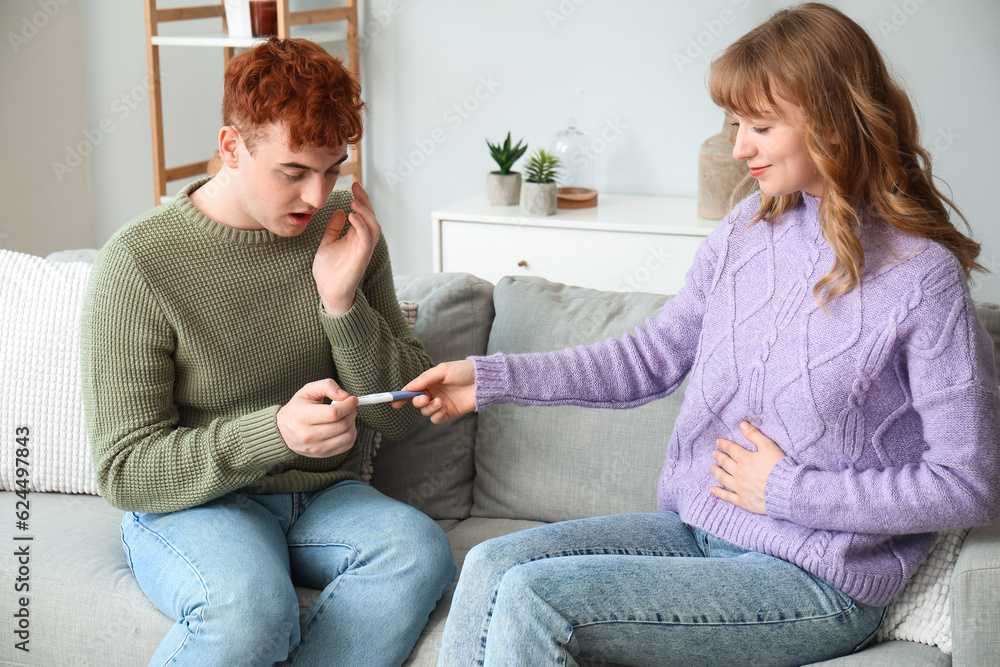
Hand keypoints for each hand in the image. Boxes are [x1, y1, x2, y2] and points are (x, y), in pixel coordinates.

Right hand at [277, 379, 358, 457]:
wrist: (284, 430)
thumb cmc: (298, 408)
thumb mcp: (308, 390)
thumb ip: (327, 386)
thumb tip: (345, 396)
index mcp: (303, 416)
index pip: (333, 413)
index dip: (348, 405)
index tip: (353, 399)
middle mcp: (308, 435)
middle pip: (342, 425)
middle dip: (352, 413)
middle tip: (351, 406)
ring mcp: (316, 447)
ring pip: (346, 437)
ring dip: (353, 424)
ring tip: (347, 416)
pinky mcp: (323, 454)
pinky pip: (346, 446)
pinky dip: (351, 435)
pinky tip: (345, 427)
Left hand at [313, 182, 381, 315]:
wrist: (328, 291)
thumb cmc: (329, 271)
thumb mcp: (328, 243)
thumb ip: (334, 229)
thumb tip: (338, 212)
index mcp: (356, 238)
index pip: (363, 215)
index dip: (361, 199)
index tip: (353, 185)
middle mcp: (363, 242)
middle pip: (371, 217)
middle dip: (365, 201)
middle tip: (356, 187)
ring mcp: (363, 250)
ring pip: (374, 227)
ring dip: (366, 212)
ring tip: (354, 201)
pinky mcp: (361, 258)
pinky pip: (366, 239)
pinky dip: (361, 226)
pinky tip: (351, 215)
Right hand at [392, 360, 475, 423]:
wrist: (483, 381)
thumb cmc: (464, 371)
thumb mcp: (442, 370)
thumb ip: (425, 379)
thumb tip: (409, 388)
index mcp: (430, 382)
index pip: (412, 390)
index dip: (402, 397)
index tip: (395, 402)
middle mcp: (434, 393)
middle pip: (417, 403)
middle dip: (418, 402)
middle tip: (425, 398)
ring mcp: (441, 404)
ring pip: (425, 412)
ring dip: (429, 408)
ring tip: (440, 401)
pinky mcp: (449, 413)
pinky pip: (436, 419)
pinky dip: (437, 415)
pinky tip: (444, 408)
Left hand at [710, 421, 785, 514]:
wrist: (787, 490)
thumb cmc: (779, 467)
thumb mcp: (768, 446)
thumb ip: (754, 435)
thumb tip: (742, 424)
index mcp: (745, 459)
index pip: (731, 449)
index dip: (724, 444)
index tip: (718, 442)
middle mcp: (739, 473)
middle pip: (725, 463)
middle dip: (719, 457)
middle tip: (714, 453)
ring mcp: (740, 488)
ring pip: (723, 478)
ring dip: (716, 472)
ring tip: (712, 467)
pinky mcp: (743, 501)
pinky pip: (728, 497)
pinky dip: (719, 493)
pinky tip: (712, 490)